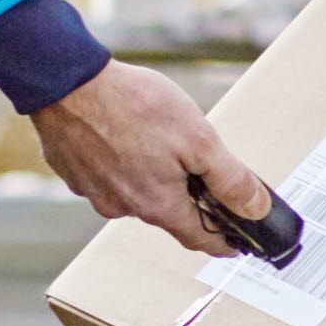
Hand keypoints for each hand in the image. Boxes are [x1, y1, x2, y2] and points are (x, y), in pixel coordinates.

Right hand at [29, 60, 288, 248]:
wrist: (68, 82)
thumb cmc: (133, 106)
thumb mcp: (199, 139)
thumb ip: (231, 179)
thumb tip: (257, 210)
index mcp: (158, 205)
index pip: (199, 240)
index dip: (223, 242)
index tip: (237, 242)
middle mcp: (123, 208)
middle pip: (166, 212)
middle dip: (186, 197)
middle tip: (196, 167)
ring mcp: (93, 192)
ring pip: (134, 193)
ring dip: (149, 177)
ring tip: (153, 140)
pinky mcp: (73, 172)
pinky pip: (105, 176)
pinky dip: (119, 163)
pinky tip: (121, 134)